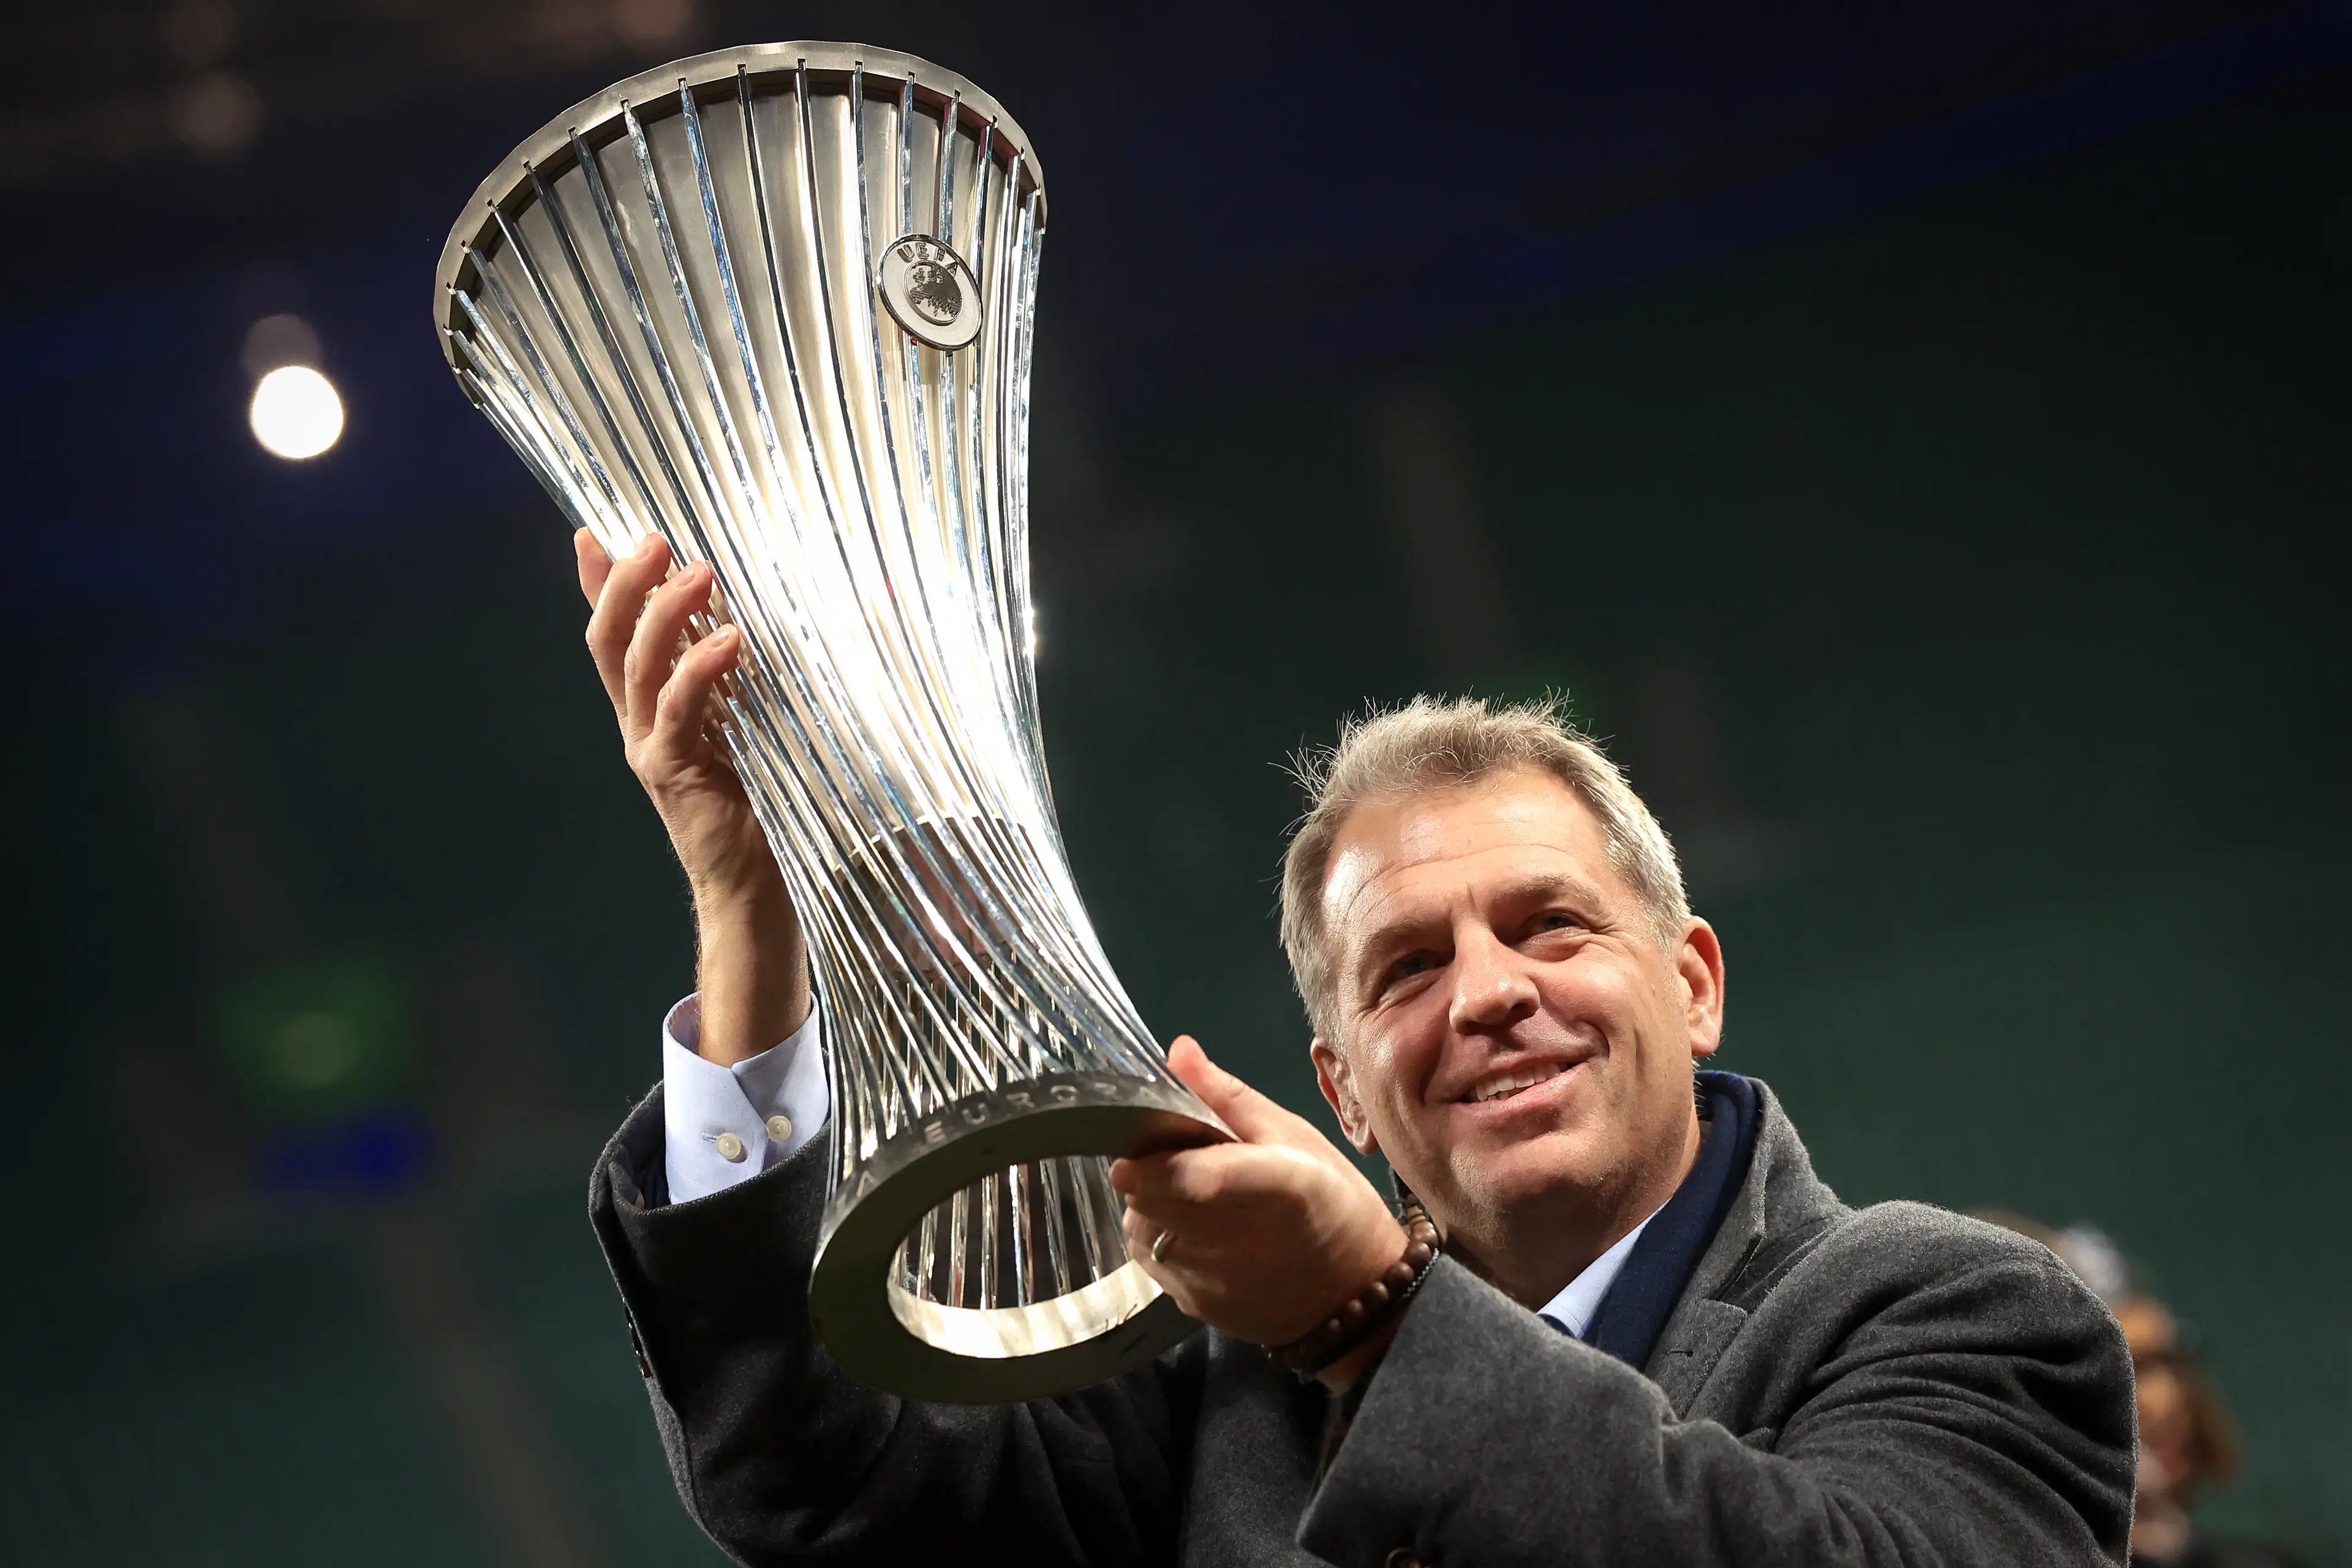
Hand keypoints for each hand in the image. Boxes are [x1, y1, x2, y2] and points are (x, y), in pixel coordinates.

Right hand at [577, 529, 807, 1062]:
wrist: (761, 888)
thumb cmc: (769, 801)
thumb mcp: (756, 721)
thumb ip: (747, 677)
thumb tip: (769, 618)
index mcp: (654, 709)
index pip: (615, 635)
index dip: (601, 585)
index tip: (593, 532)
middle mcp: (640, 725)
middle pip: (610, 640)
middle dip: (627, 583)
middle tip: (656, 537)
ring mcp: (651, 750)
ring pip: (637, 667)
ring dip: (663, 613)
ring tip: (697, 571)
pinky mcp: (675, 775)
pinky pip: (678, 712)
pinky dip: (698, 671)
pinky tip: (728, 638)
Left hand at [1114, 1037, 1408, 1387]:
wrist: (1356, 1296)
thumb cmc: (1333, 1201)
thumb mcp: (1295, 1137)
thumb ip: (1228, 1097)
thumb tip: (1177, 1049)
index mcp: (1280, 1187)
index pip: (1203, 1178)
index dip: (1159, 1163)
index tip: (1131, 1144)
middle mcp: (1242, 1243)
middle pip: (1154, 1202)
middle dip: (1147, 1173)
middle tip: (1167, 1158)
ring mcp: (1215, 1282)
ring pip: (1142, 1230)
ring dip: (1148, 1205)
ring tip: (1182, 1194)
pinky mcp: (1199, 1308)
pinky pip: (1151, 1263)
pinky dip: (1156, 1237)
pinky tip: (1188, 1229)